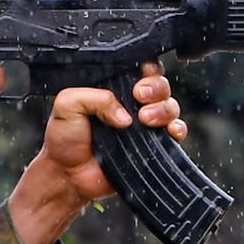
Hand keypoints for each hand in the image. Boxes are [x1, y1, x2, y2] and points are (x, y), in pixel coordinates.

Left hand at [7, 64, 185, 243]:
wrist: (68, 174)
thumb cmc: (64, 138)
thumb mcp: (68, 104)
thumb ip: (96, 98)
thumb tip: (126, 116)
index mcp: (114, 89)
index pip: (140, 69)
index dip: (146, 69)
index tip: (139, 78)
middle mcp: (132, 104)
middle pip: (160, 85)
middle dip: (156, 88)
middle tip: (140, 96)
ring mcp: (144, 124)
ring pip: (170, 106)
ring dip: (163, 109)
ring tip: (145, 119)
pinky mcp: (152, 145)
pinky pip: (176, 131)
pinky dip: (178, 128)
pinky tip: (170, 130)